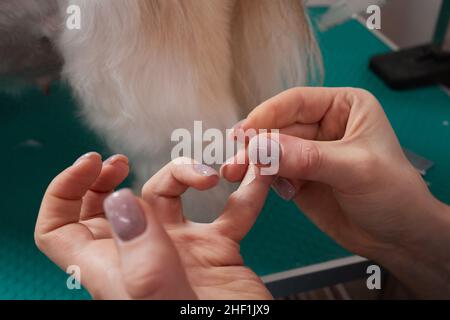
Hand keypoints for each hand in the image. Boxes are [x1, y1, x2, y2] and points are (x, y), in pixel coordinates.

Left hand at [35, 153, 273, 299]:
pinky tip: (254, 178)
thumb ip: (142, 256)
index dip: (64, 192)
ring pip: (168, 196)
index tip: (89, 164)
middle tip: (121, 162)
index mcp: (115, 270)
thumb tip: (120, 201)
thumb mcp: (164, 299)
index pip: (61, 229)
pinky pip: (229, 211)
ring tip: (209, 177)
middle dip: (110, 177)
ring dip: (186, 174)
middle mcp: (143, 255)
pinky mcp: (216, 250)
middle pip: (108, 207)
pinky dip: (244, 192)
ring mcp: (181, 250)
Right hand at [222, 87, 449, 297]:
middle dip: (256, 144)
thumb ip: (308, 158)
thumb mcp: (354, 169)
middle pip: (278, 127)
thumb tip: (261, 148)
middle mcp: (322, 125)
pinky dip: (261, 179)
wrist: (397, 238)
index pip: (296, 102)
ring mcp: (308, 153)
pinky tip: (254, 186)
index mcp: (342, 107)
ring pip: (271, 151)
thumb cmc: (391, 194)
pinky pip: (272, 172)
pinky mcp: (299, 177)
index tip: (244, 132)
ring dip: (252, 162)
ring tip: (234, 174)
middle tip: (236, 161)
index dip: (268, 114)